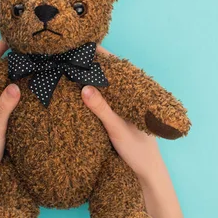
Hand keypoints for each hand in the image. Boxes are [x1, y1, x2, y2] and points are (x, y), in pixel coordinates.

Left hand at [0, 40, 20, 182]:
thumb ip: (2, 109)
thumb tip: (13, 85)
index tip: (11, 37)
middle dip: (9, 57)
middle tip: (29, 46)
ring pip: (3, 84)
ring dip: (16, 71)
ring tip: (35, 60)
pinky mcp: (1, 117)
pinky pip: (10, 96)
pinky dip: (21, 87)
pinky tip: (34, 85)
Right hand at [81, 48, 166, 182]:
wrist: (148, 173)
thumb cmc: (138, 151)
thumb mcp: (117, 129)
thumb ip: (103, 109)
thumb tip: (85, 87)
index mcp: (136, 94)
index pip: (118, 68)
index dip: (102, 55)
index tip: (84, 44)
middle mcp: (131, 97)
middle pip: (110, 75)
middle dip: (92, 65)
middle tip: (69, 53)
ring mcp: (124, 107)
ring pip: (106, 87)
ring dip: (91, 78)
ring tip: (69, 66)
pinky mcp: (118, 117)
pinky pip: (104, 99)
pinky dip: (92, 93)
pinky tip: (78, 91)